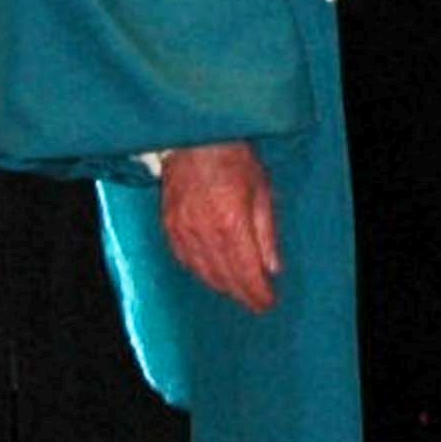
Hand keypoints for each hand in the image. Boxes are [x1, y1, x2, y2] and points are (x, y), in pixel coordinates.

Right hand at [159, 142, 279, 313]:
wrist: (194, 138)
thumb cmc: (233, 159)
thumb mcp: (262, 191)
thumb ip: (266, 234)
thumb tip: (272, 268)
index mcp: (232, 223)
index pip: (247, 273)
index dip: (258, 294)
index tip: (267, 303)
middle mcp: (205, 232)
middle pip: (225, 278)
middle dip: (242, 294)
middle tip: (255, 301)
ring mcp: (183, 230)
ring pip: (203, 273)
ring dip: (221, 286)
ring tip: (236, 290)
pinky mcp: (168, 225)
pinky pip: (183, 259)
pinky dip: (198, 271)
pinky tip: (209, 272)